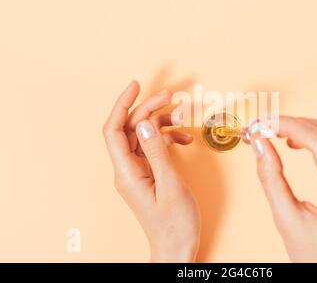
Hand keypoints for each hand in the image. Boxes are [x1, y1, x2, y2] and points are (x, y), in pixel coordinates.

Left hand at [103, 81, 199, 261]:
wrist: (177, 248)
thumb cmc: (175, 224)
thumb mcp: (170, 185)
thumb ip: (157, 152)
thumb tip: (144, 123)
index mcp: (127, 173)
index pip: (114, 130)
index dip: (122, 104)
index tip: (136, 85)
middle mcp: (128, 170)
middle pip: (130, 128)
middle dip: (149, 109)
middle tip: (171, 97)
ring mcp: (138, 172)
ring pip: (143, 136)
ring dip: (162, 123)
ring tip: (183, 118)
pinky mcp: (149, 174)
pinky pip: (154, 148)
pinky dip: (168, 138)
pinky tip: (185, 139)